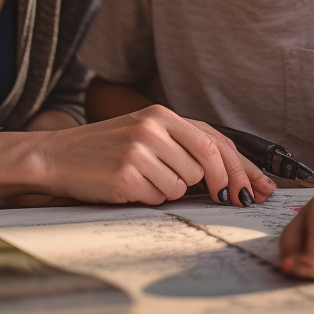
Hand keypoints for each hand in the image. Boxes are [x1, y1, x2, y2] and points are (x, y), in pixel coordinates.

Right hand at [33, 105, 270, 206]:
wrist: (57, 156)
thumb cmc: (105, 149)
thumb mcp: (145, 134)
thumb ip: (183, 145)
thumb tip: (231, 175)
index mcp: (161, 114)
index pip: (214, 140)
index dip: (241, 167)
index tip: (256, 188)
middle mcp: (152, 127)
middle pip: (207, 163)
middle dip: (221, 185)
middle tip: (226, 199)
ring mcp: (138, 150)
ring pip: (184, 185)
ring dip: (172, 191)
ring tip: (146, 181)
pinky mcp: (126, 175)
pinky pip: (159, 198)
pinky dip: (150, 199)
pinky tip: (130, 188)